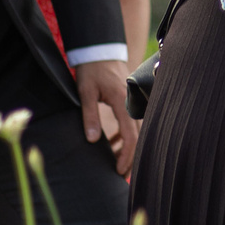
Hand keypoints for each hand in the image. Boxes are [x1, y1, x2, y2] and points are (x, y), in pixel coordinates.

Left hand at [75, 59, 133, 175]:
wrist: (99, 50)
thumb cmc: (91, 70)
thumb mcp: (85, 92)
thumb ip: (90, 116)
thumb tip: (94, 140)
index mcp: (123, 102)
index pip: (131, 135)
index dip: (126, 156)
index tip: (118, 170)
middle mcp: (132, 103)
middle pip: (138, 137)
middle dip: (131, 157)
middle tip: (121, 175)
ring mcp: (132, 102)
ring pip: (136, 131)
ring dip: (128, 148)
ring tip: (117, 163)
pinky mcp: (129, 101)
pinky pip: (131, 123)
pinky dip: (124, 135)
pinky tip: (114, 143)